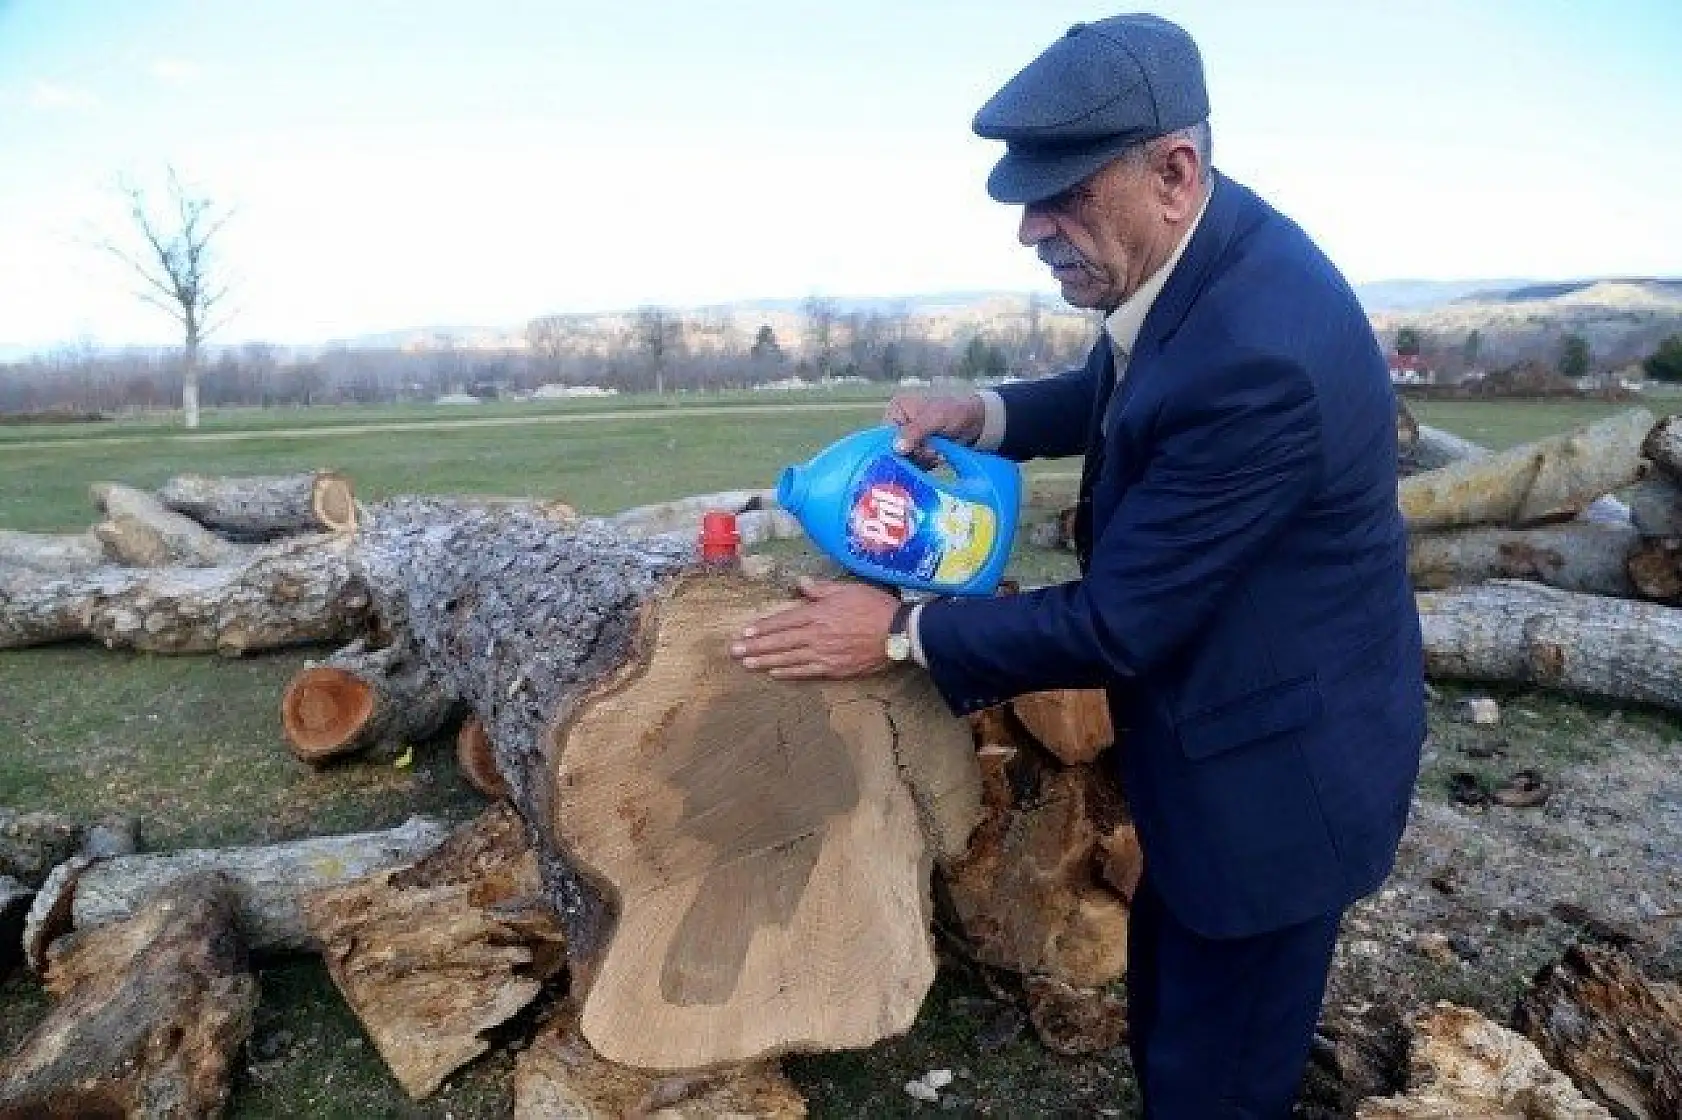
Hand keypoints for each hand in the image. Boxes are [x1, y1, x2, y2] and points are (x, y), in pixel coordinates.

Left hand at [730, 578, 900, 679]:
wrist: (897, 633)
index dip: (762, 627)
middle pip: (780, 641)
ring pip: (788, 658)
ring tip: (747, 664)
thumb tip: (801, 583)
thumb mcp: (847, 589)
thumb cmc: (874, 607)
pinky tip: (774, 673)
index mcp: (817, 613)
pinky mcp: (834, 668)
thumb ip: (821, 589)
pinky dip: (788, 672)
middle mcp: (816, 634)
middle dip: (755, 647)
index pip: (783, 620)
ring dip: (765, 661)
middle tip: (734, 652)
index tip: (745, 632)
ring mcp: (824, 653)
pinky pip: (805, 671)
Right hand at [884, 393, 984, 462]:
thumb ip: (916, 431)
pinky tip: (938, 458)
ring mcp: (909, 438)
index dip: (897, 447)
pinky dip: (926, 464)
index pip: (885, 434)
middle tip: (932, 451)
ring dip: (922, 460)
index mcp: (897, 409)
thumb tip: (897, 448)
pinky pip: (915, 463)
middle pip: (895, 449)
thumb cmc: (956, 412)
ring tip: (938, 452)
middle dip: (914, 454)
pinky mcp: (918, 450)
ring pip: (906, 459)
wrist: (977, 422)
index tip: (914, 452)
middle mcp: (899, 423)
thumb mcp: (936, 418)